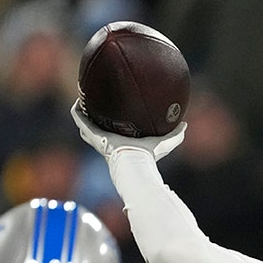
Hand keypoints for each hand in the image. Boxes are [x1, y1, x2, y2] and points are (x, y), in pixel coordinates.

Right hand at [71, 101, 185, 160]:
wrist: (134, 160)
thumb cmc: (149, 155)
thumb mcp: (165, 143)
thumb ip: (177, 134)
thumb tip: (185, 124)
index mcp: (123, 144)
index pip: (117, 135)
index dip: (114, 126)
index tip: (116, 115)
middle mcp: (109, 142)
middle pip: (98, 131)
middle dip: (95, 121)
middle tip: (95, 107)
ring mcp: (98, 139)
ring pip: (86, 126)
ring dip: (83, 115)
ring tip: (82, 101)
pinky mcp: (92, 135)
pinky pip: (80, 121)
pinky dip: (77, 112)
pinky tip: (77, 101)